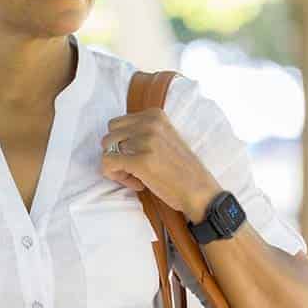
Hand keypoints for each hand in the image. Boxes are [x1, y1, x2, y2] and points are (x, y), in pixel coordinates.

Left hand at [100, 107, 221, 220]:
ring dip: (117, 167)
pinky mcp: (140, 160)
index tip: (137, 156)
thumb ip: (143, 132)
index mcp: (154, 115)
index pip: (117, 124)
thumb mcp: (164, 137)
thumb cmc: (181, 169)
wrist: (200, 192)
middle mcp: (149, 123)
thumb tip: (113, 140)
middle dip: (115, 153)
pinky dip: (115, 176)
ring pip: (107, 150)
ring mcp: (145, 141)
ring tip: (136, 176)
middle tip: (133, 168)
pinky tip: (136, 183)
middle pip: (109, 135)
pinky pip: (108, 163)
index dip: (122, 143)